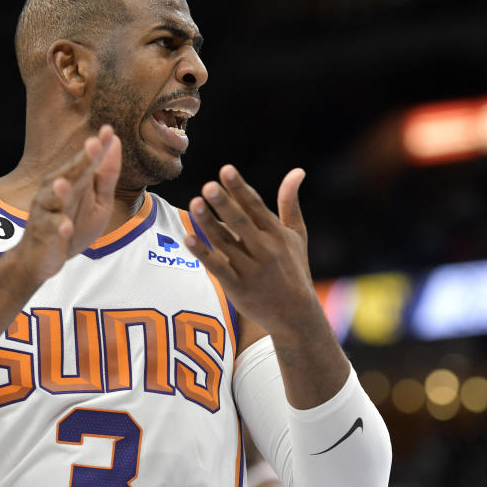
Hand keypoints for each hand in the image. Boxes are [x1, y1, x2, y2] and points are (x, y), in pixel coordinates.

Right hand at [12, 125, 120, 282]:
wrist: (40, 259)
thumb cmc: (72, 226)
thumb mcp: (99, 203)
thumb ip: (106, 176)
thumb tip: (115, 143)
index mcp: (71, 180)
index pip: (86, 162)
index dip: (97, 148)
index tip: (107, 131)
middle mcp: (55, 190)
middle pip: (70, 174)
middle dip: (81, 161)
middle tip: (93, 144)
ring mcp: (46, 211)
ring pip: (52, 198)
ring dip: (59, 191)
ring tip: (65, 184)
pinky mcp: (41, 232)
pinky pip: (49, 228)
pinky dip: (58, 227)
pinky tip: (65, 226)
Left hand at [183, 164, 319, 338]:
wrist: (296, 315)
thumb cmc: (294, 269)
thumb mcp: (296, 235)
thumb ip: (290, 203)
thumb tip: (297, 171)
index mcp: (277, 234)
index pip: (256, 207)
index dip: (240, 188)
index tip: (226, 170)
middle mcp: (265, 250)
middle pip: (240, 223)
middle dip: (224, 204)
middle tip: (208, 186)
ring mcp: (251, 270)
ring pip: (226, 243)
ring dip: (209, 224)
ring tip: (194, 204)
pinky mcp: (238, 287)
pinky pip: (218, 267)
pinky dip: (203, 253)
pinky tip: (188, 238)